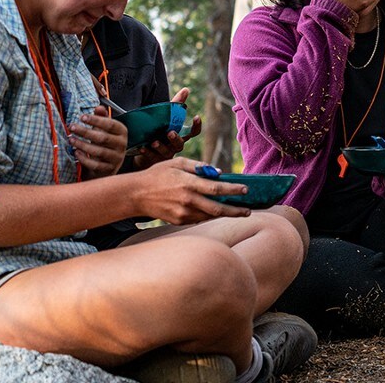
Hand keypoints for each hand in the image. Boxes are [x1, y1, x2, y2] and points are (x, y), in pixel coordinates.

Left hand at [71, 107, 127, 178]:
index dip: (96, 120)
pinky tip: (76, 152)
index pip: (110, 124)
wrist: (107, 165)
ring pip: (99, 152)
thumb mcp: (104, 129)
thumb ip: (102, 117)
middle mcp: (122, 145)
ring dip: (82, 145)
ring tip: (71, 139)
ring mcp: (117, 158)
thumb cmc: (104, 143)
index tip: (82, 117)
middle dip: (85, 132)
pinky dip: (84, 159)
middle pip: (103, 137)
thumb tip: (99, 107)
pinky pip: (96, 165)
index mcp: (122, 132)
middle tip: (72, 127)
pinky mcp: (110, 169)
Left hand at [129, 88, 200, 170]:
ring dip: (160, 146)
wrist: (145, 149)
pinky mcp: (155, 160)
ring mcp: (165, 153)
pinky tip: (142, 147)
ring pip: (166, 152)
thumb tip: (186, 89)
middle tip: (170, 132)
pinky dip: (147, 152)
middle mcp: (175, 145)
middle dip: (175, 138)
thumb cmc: (160, 131)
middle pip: (180, 144)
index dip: (196, 126)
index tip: (196, 117)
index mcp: (180, 135)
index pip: (193, 132)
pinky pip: (152, 157)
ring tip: (154, 141)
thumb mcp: (167, 118)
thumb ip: (176, 104)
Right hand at [131, 158, 251, 223]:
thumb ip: (199, 166)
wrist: (136, 194)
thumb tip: (218, 173)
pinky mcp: (178, 221)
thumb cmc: (157, 174)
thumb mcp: (177, 163)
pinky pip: (198, 219)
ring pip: (209, 216)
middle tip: (248, 211)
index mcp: (188, 183)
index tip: (246, 190)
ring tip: (237, 211)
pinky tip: (216, 212)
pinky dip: (209, 215)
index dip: (233, 190)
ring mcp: (183, 213)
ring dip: (224, 214)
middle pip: (217, 208)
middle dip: (235, 210)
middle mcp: (187, 200)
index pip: (217, 188)